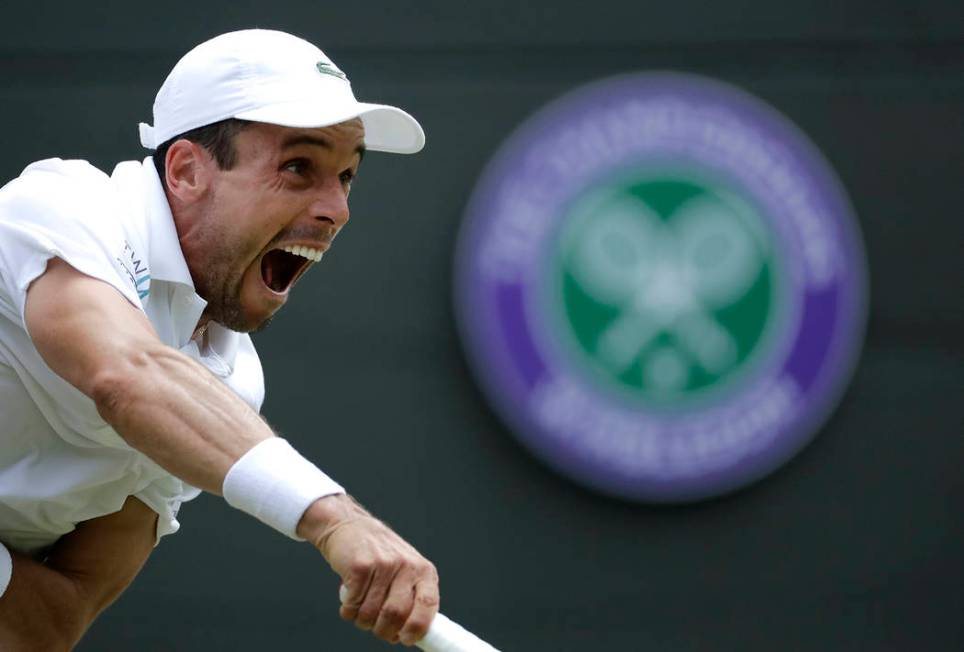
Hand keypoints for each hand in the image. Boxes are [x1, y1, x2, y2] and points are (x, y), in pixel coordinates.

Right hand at [298, 495, 439, 645]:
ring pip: (371, 613)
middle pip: (396, 614)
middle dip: (383, 630)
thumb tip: (411, 634)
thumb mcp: (406, 569)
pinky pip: (353, 603)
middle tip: (376, 628)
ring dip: (362, 620)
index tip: (405, 639)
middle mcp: (406, 565)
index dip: (416, 629)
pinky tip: (349, 600)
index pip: (428, 605)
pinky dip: (348, 610)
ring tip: (360, 611)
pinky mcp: (359, 566)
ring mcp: (383, 564)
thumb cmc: (379, 554)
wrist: (349, 526)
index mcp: (423, 570)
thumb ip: (411, 597)